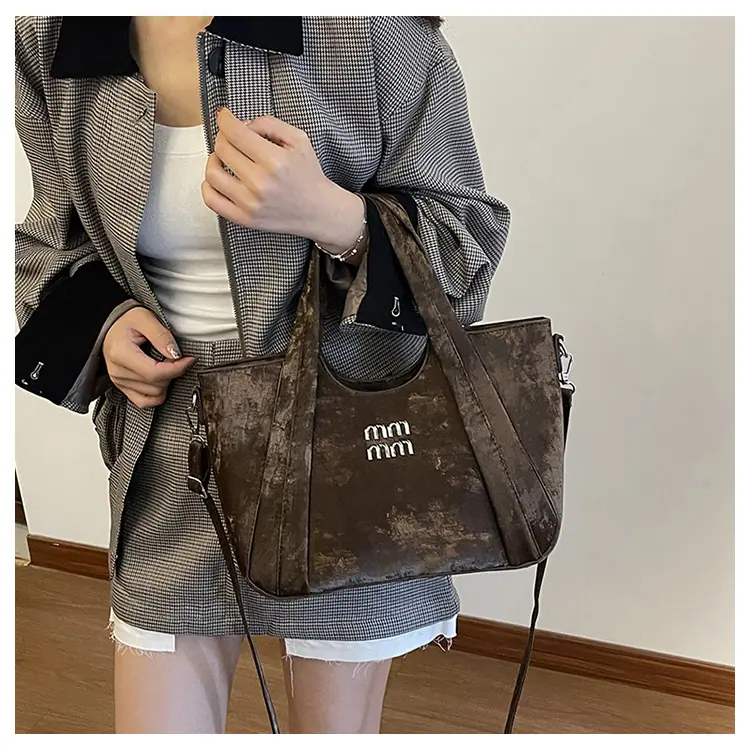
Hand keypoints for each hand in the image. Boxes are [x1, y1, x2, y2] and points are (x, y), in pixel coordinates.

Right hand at [102, 307, 195, 408]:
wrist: (111, 324)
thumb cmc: (127, 320)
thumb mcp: (145, 319)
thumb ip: (162, 336)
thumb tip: (176, 354)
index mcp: (121, 354)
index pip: (155, 373)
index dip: (178, 368)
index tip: (190, 359)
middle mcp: (118, 371)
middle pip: (157, 385)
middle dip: (173, 372)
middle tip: (177, 358)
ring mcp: (119, 381)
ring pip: (154, 394)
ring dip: (167, 381)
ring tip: (166, 364)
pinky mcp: (123, 387)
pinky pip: (144, 402)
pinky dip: (157, 394)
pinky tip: (161, 380)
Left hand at [202, 109, 363, 252]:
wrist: (320, 211)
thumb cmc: (309, 175)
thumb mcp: (299, 139)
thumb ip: (269, 124)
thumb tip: (241, 124)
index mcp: (275, 161)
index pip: (235, 132)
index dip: (224, 119)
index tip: (224, 116)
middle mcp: (261, 183)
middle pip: (222, 149)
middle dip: (223, 137)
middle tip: (232, 137)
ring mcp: (250, 204)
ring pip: (212, 173)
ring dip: (214, 159)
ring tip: (225, 157)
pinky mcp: (245, 219)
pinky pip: (212, 200)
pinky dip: (208, 186)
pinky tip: (219, 178)